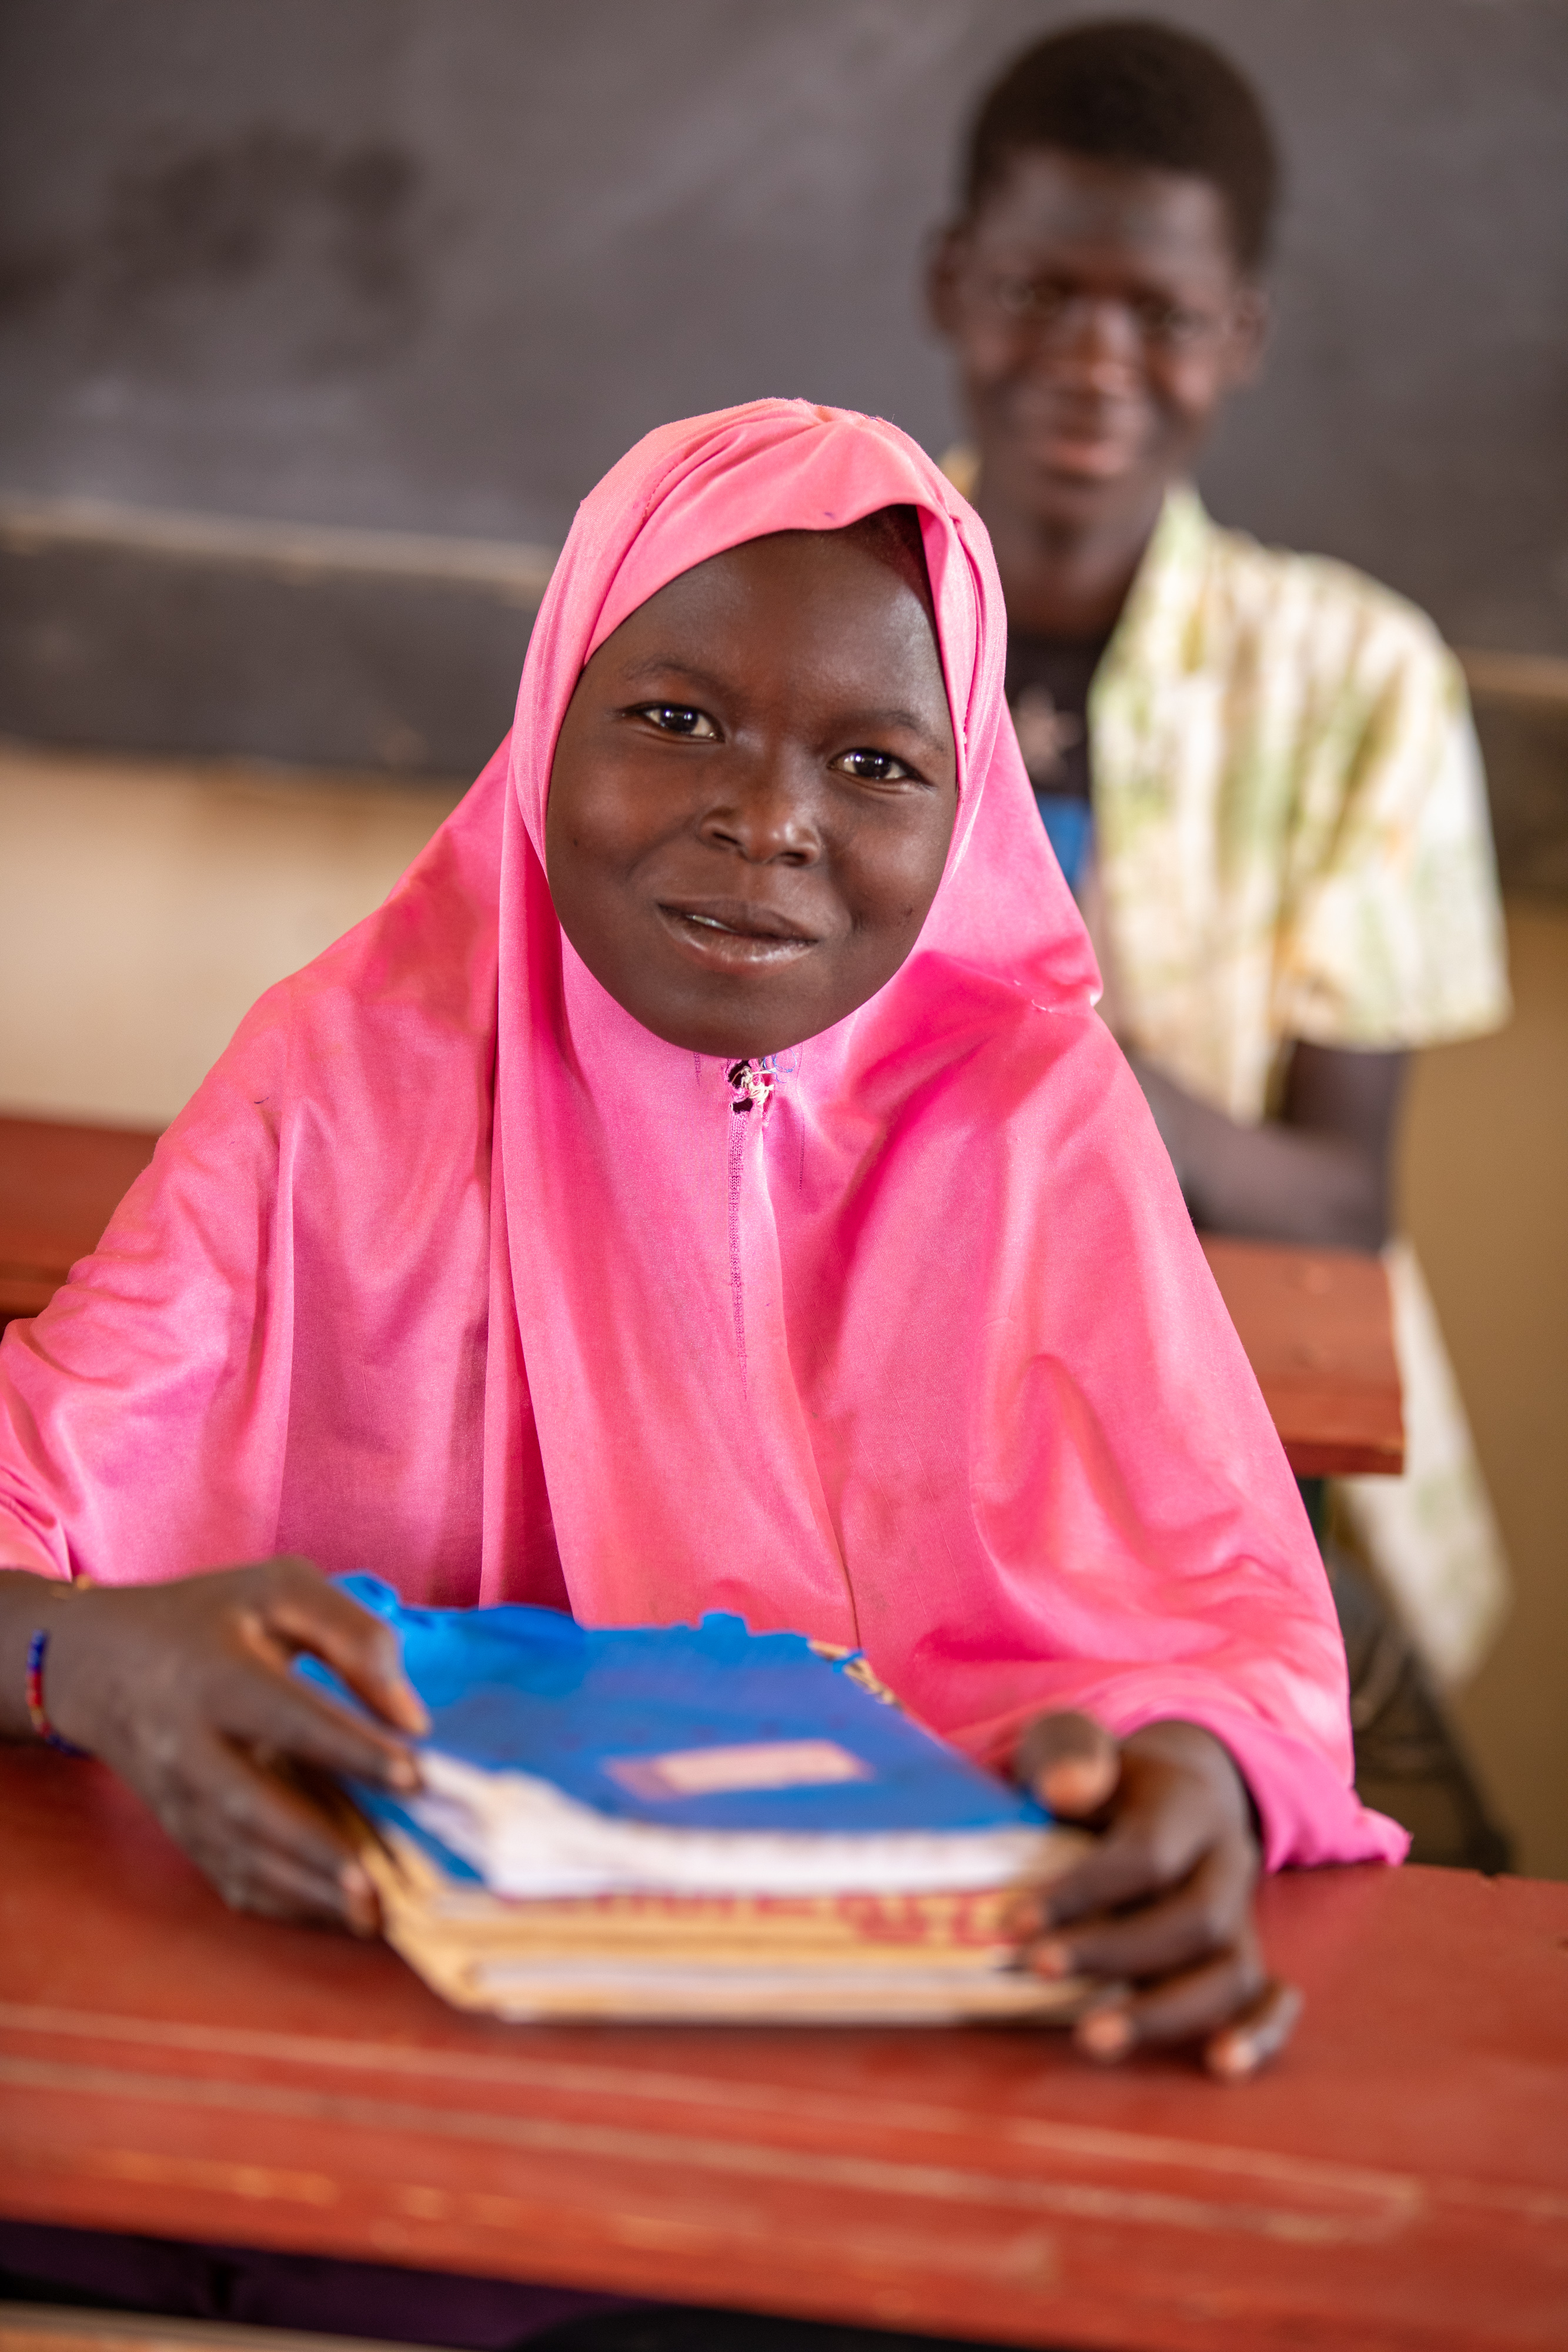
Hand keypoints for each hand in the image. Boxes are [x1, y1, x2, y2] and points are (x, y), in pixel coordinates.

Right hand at [42, 1558, 426, 1932]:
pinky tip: (337, 1914)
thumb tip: (409, 1717)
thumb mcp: (279, 1590)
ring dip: (308, 1890)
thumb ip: (351, 1635)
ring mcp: (179, 1799)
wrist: (99, 1663)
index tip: (417, 1775)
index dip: (352, 1748)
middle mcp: (188, 1747)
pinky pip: (230, 1877)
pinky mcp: (182, 1830)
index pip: (289, 1718)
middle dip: (319, 1847)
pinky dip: (284, 1902)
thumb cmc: (208, 1616)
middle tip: (385, 1877)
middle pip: (252, 1806)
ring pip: (242, 1856)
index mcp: (214, 1677)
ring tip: (375, 1914)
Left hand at [1011, 1711, 1300, 2078]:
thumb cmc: (1100, 1774)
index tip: (1015, 1922)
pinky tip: (1220, 2066)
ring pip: (1232, 1971)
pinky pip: (1273, 1997)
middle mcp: (1228, 1859)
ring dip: (1166, 2013)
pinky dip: (1259, 2032)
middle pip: (1195, 1920)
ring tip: (1093, 2039)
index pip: (1147, 1854)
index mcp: (1187, 1802)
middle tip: (1037, 1971)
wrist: (1170, 1784)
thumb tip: (1065, 1789)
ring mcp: (1244, 1913)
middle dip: (1114, 1953)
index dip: (1084, 1891)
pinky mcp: (1247, 1953)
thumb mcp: (1072, 1744)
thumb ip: (1067, 1753)